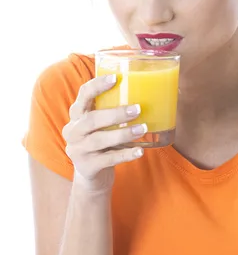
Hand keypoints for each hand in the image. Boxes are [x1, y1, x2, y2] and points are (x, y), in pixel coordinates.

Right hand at [62, 75, 145, 192]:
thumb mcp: (101, 125)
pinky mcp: (87, 167)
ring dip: (123, 133)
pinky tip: (140, 151)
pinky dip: (125, 154)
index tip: (115, 78)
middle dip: (115, 113)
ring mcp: (78, 150)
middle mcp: (73, 131)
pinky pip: (108, 159)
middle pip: (91, 119)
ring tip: (143, 128)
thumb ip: (113, 110)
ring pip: (100, 140)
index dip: (97, 85)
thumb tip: (148, 90)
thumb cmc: (102, 141)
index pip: (83, 95)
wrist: (91, 175)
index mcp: (77, 115)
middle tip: (138, 109)